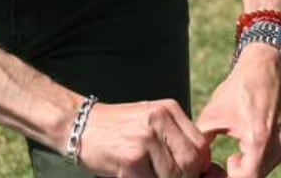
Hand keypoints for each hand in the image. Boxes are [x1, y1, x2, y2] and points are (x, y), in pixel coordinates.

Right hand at [75, 98, 216, 177]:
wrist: (79, 125)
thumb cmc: (117, 128)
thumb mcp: (150, 121)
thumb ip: (173, 137)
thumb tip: (202, 165)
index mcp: (169, 109)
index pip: (200, 144)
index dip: (200, 165)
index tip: (191, 173)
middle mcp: (159, 120)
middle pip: (192, 160)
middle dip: (186, 175)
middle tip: (171, 176)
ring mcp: (145, 138)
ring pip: (174, 173)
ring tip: (150, 174)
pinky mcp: (130, 158)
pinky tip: (137, 176)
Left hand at [196, 46, 280, 176]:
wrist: (265, 68)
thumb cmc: (238, 89)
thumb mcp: (212, 117)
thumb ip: (202, 146)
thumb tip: (194, 167)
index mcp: (258, 139)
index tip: (209, 174)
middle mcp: (275, 146)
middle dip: (231, 177)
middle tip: (213, 171)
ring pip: (260, 174)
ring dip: (242, 174)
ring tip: (224, 164)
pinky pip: (266, 164)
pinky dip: (252, 166)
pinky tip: (237, 157)